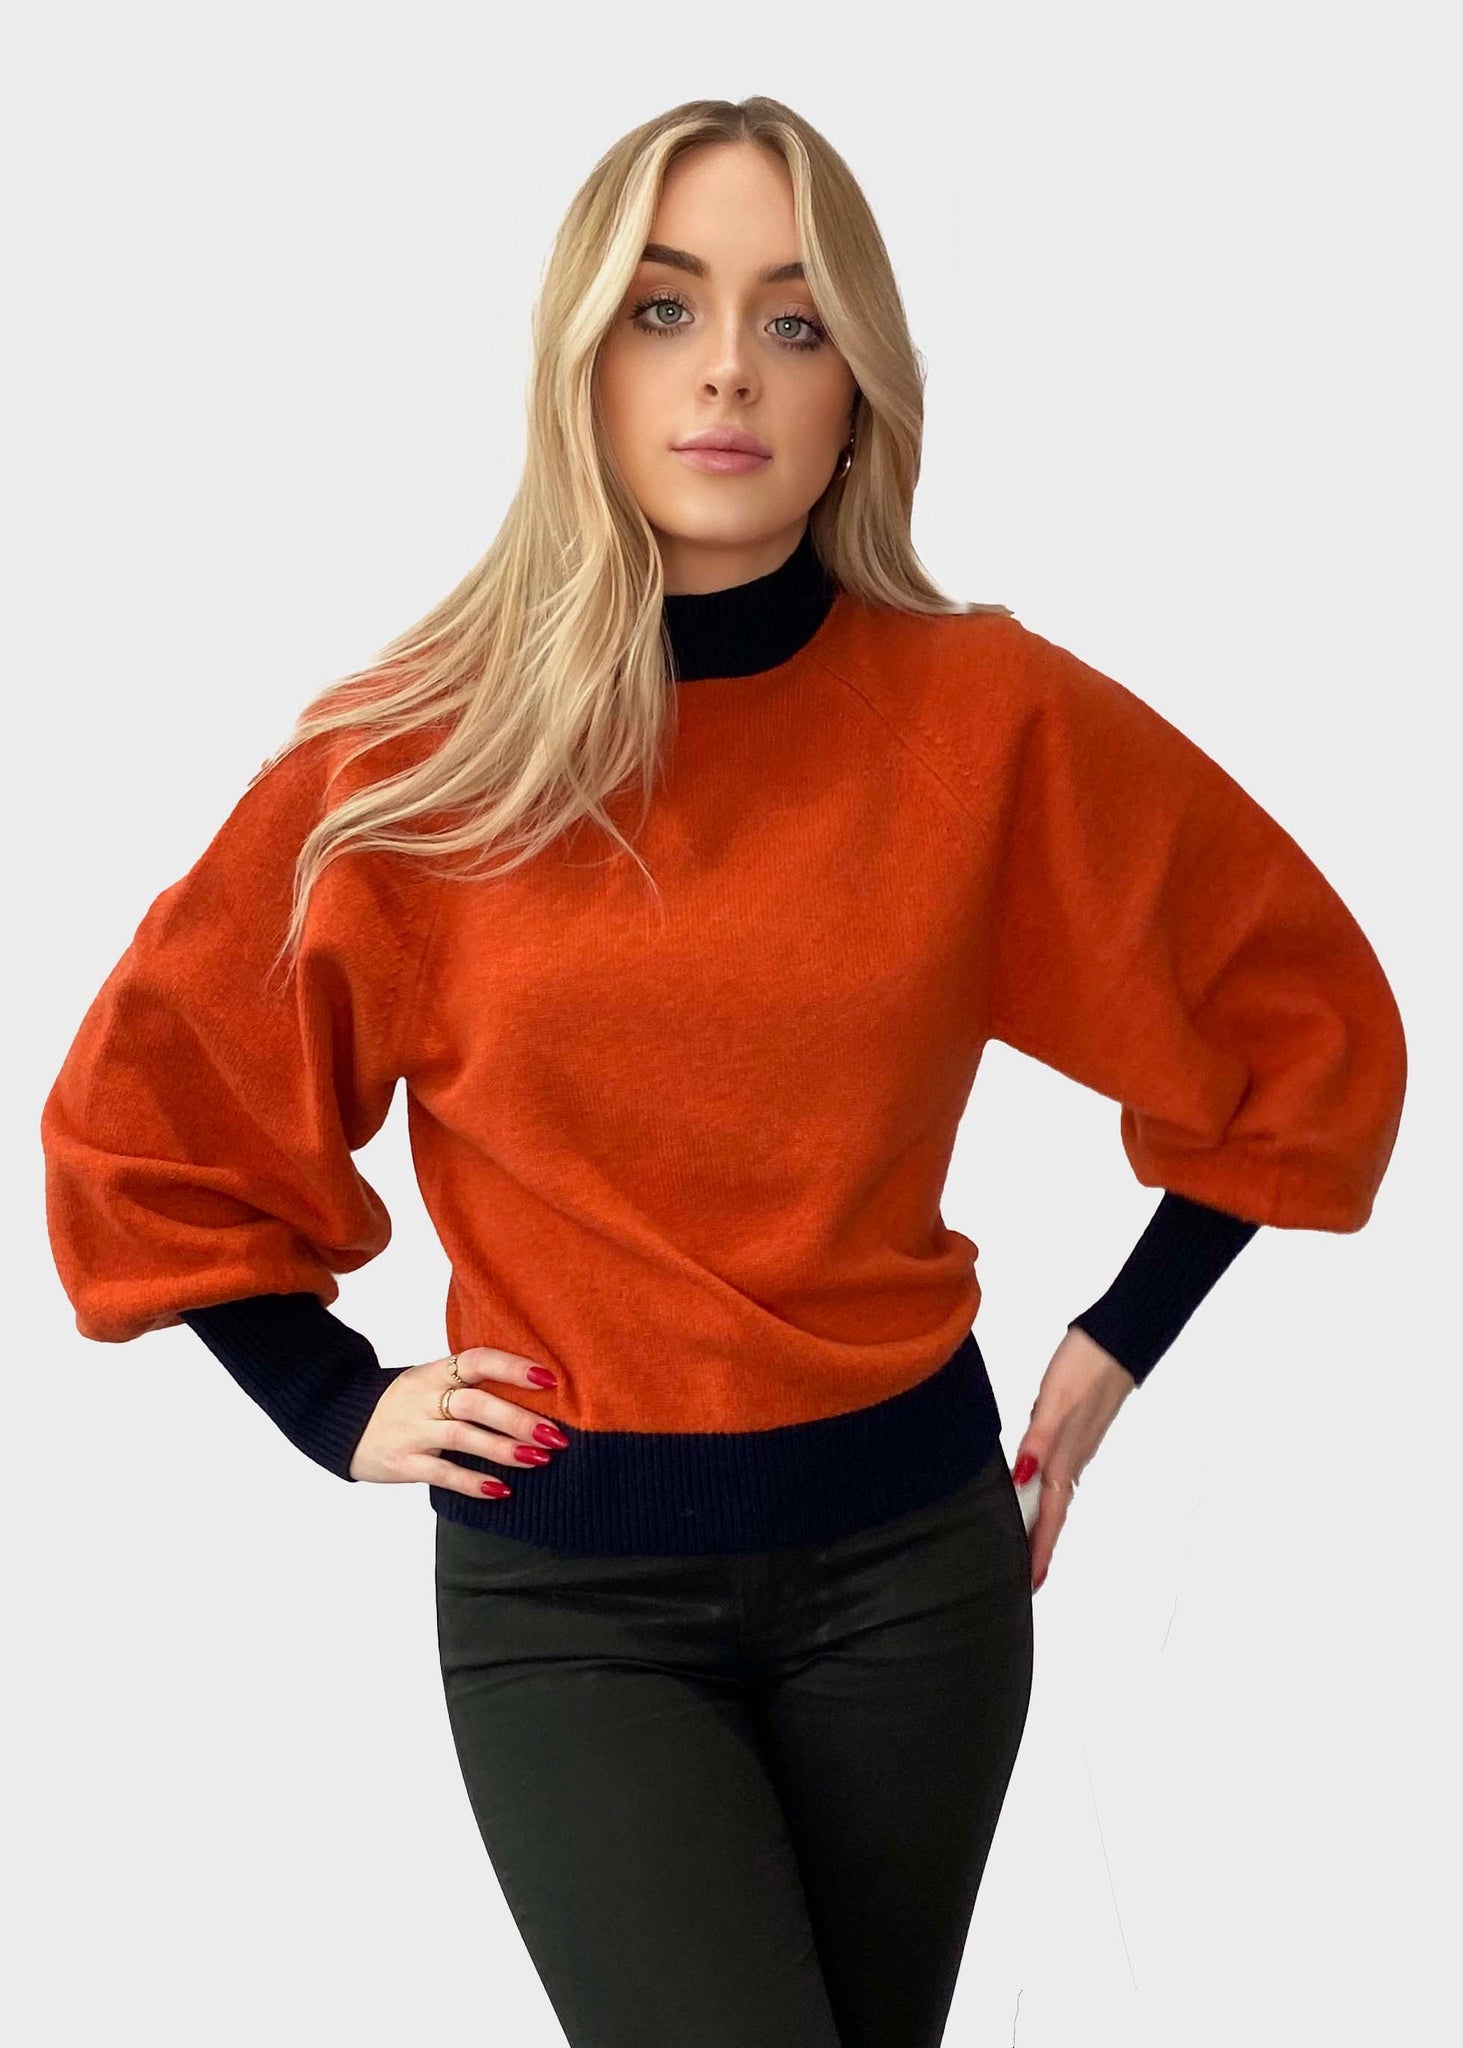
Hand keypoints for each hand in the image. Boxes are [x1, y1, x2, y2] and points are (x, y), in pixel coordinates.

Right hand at [348, 1345, 568, 1495]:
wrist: (342, 1423)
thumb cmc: (404, 1403)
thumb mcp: (430, 1382)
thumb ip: (469, 1384)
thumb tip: (532, 1392)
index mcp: (435, 1372)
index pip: (477, 1360)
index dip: (513, 1368)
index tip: (550, 1380)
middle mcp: (424, 1398)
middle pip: (475, 1403)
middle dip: (518, 1419)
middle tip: (556, 1436)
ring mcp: (411, 1431)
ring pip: (462, 1437)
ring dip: (503, 1449)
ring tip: (538, 1460)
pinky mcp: (402, 1463)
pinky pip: (441, 1472)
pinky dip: (472, 1482)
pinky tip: (500, 1490)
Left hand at [1013, 1325, 1135, 1593]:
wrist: (1118, 1337)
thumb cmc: (1085, 1365)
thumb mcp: (1056, 1400)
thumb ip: (1039, 1439)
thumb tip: (1022, 1480)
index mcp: (1066, 1455)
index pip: (1050, 1514)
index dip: (1039, 1549)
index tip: (1030, 1584)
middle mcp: (1073, 1457)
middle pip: (1055, 1512)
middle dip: (1041, 1546)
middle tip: (1028, 1578)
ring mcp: (1078, 1444)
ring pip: (1058, 1495)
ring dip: (1044, 1522)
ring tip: (1030, 1545)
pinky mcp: (1078, 1429)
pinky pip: (1060, 1474)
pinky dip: (1047, 1493)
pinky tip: (1037, 1489)